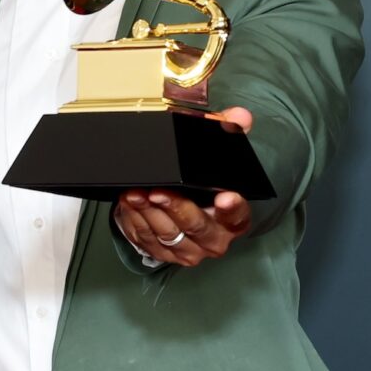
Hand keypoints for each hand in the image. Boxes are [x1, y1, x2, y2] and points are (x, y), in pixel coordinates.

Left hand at [113, 106, 253, 267]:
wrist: (176, 209)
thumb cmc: (199, 182)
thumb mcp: (212, 156)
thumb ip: (228, 132)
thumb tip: (241, 115)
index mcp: (233, 218)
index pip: (238, 215)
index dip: (232, 207)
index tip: (224, 197)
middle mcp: (214, 239)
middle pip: (196, 226)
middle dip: (176, 207)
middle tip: (158, 191)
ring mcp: (188, 250)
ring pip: (168, 234)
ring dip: (148, 213)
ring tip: (135, 193)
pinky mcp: (163, 254)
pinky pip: (147, 239)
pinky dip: (136, 221)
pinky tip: (129, 204)